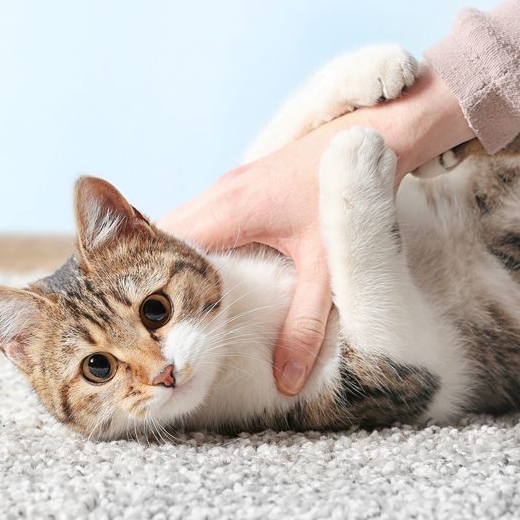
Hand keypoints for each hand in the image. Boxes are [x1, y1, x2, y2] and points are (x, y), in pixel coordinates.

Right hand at [158, 65, 471, 395]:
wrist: (372, 139)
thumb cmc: (347, 197)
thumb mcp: (326, 267)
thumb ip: (304, 325)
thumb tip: (285, 380)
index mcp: (231, 210)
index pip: (167, 248)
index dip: (152, 285)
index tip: (146, 323)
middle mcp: (220, 194)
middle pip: (162, 237)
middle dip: (152, 276)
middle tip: (149, 323)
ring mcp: (228, 188)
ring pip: (178, 226)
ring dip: (171, 261)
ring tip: (167, 308)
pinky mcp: (241, 188)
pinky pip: (200, 220)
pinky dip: (192, 248)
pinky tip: (203, 279)